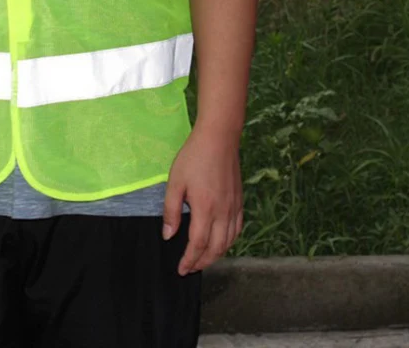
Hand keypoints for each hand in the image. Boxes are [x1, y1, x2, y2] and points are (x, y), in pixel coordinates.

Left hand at [162, 122, 242, 275]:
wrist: (218, 139)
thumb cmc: (193, 158)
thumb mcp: (175, 182)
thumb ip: (171, 210)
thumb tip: (168, 236)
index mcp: (205, 210)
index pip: (198, 245)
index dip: (189, 260)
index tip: (181, 270)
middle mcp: (223, 213)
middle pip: (215, 248)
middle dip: (202, 262)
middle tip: (190, 269)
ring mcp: (234, 208)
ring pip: (229, 242)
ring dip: (216, 255)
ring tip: (203, 260)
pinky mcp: (239, 201)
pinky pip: (237, 229)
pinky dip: (229, 241)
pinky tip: (222, 242)